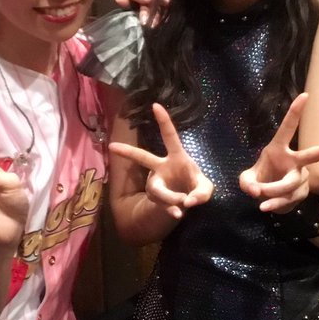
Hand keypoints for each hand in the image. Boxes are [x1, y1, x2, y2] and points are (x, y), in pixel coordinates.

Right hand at [109, 103, 211, 219]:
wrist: (188, 202)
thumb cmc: (196, 187)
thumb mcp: (206, 187)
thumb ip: (202, 193)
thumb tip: (187, 201)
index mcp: (176, 157)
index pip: (170, 136)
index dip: (164, 121)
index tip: (156, 105)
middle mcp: (162, 168)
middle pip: (143, 158)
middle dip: (128, 152)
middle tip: (112, 146)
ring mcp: (157, 183)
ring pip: (157, 189)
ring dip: (170, 197)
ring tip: (182, 203)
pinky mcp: (156, 198)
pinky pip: (162, 204)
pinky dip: (171, 209)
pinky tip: (177, 214)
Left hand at [239, 93, 318, 212]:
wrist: (268, 199)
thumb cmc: (259, 180)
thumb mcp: (246, 180)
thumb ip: (246, 183)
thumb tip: (256, 191)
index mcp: (279, 149)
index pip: (288, 128)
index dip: (295, 112)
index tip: (305, 95)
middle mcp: (294, 161)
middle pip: (310, 156)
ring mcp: (300, 176)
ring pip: (289, 184)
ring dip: (272, 192)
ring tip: (260, 200)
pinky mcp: (301, 192)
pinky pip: (288, 198)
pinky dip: (273, 204)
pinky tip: (265, 207)